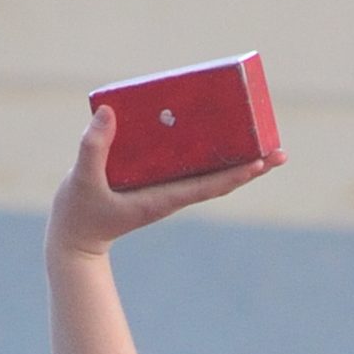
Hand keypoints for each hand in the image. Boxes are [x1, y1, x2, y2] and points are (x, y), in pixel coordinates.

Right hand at [46, 104, 284, 262]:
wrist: (74, 239)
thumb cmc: (79, 214)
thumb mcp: (83, 180)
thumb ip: (93, 148)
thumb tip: (110, 113)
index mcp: (162, 199)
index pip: (207, 186)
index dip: (236, 174)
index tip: (261, 163)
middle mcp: (171, 194)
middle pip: (219, 179)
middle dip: (250, 166)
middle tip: (280, 152)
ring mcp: (165, 189)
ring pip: (208, 173)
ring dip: (236, 159)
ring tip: (264, 144)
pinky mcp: (155, 182)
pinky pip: (188, 165)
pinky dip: (207, 152)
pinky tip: (219, 135)